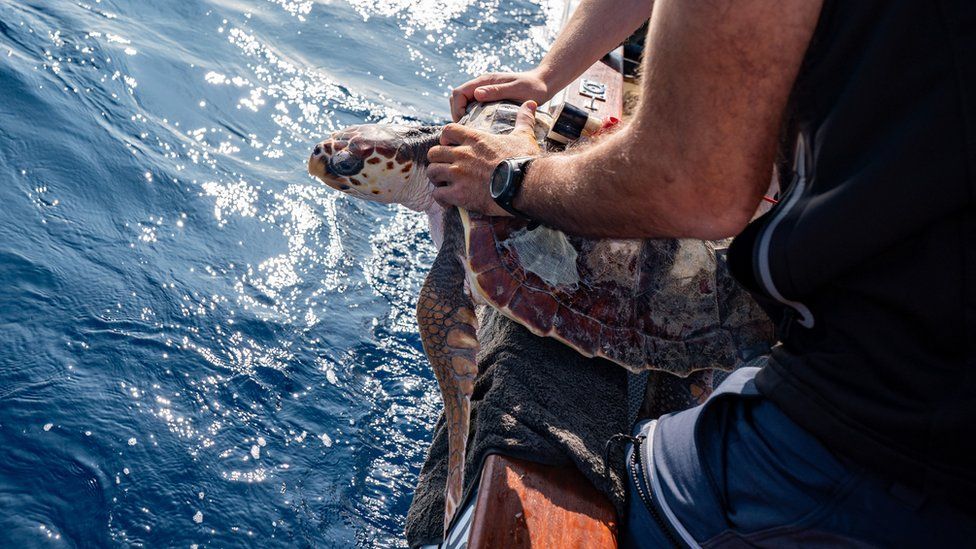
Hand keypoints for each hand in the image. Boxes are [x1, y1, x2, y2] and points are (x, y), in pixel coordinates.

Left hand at [428, 101, 540, 215]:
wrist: (526, 186)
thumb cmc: (525, 161)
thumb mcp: (524, 136)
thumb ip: (523, 120)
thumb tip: (530, 103)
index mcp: (475, 139)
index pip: (448, 130)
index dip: (445, 138)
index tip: (450, 146)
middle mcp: (463, 154)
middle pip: (433, 153)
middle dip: (437, 160)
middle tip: (445, 167)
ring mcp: (458, 174)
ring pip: (432, 172)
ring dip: (436, 179)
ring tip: (444, 184)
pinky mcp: (459, 194)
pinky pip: (438, 194)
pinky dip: (441, 199)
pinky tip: (448, 202)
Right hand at [450, 70, 550, 121]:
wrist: (543, 83)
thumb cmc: (533, 87)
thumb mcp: (516, 89)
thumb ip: (497, 91)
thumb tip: (476, 94)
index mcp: (485, 81)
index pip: (459, 92)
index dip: (457, 108)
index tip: (463, 123)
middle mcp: (482, 84)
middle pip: (457, 97)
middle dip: (457, 113)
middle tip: (465, 129)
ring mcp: (485, 90)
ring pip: (463, 102)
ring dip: (462, 114)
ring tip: (470, 130)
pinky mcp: (489, 97)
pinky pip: (473, 106)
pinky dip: (471, 115)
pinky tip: (479, 127)